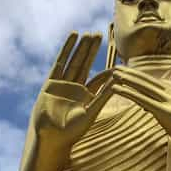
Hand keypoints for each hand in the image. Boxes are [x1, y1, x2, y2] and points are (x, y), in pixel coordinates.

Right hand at [31, 32, 112, 150]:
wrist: (51, 137)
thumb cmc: (72, 131)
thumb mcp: (91, 112)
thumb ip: (103, 97)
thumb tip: (118, 83)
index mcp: (86, 97)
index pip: (99, 79)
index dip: (107, 71)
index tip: (117, 60)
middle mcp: (75, 89)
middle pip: (85, 65)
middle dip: (92, 51)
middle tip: (99, 35)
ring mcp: (63, 84)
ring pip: (75, 61)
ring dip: (81, 47)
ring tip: (88, 34)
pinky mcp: (52, 82)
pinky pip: (61, 62)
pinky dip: (67, 49)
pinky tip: (73, 36)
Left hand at [112, 67, 170, 164]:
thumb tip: (159, 110)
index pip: (160, 84)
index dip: (144, 81)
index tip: (130, 76)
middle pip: (151, 81)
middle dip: (133, 74)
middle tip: (117, 68)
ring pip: (146, 87)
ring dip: (128, 79)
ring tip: (114, 74)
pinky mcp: (168, 113)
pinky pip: (144, 100)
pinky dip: (129, 93)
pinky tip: (117, 88)